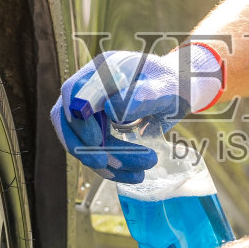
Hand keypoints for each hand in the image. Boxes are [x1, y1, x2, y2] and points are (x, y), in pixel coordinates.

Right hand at [51, 44, 224, 183]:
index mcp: (102, 70)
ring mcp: (91, 111)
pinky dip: (113, 169)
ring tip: (139, 173)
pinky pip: (97, 152)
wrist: (178, 90)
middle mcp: (90, 90)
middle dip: (86, 148)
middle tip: (108, 164)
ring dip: (105, 163)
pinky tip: (135, 176)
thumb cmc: (172, 83)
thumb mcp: (164, 88)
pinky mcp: (98, 130)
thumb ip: (141, 95)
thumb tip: (110, 110)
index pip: (74, 93)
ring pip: (83, 143)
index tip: (95, 140)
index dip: (79, 118)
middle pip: (70, 122)